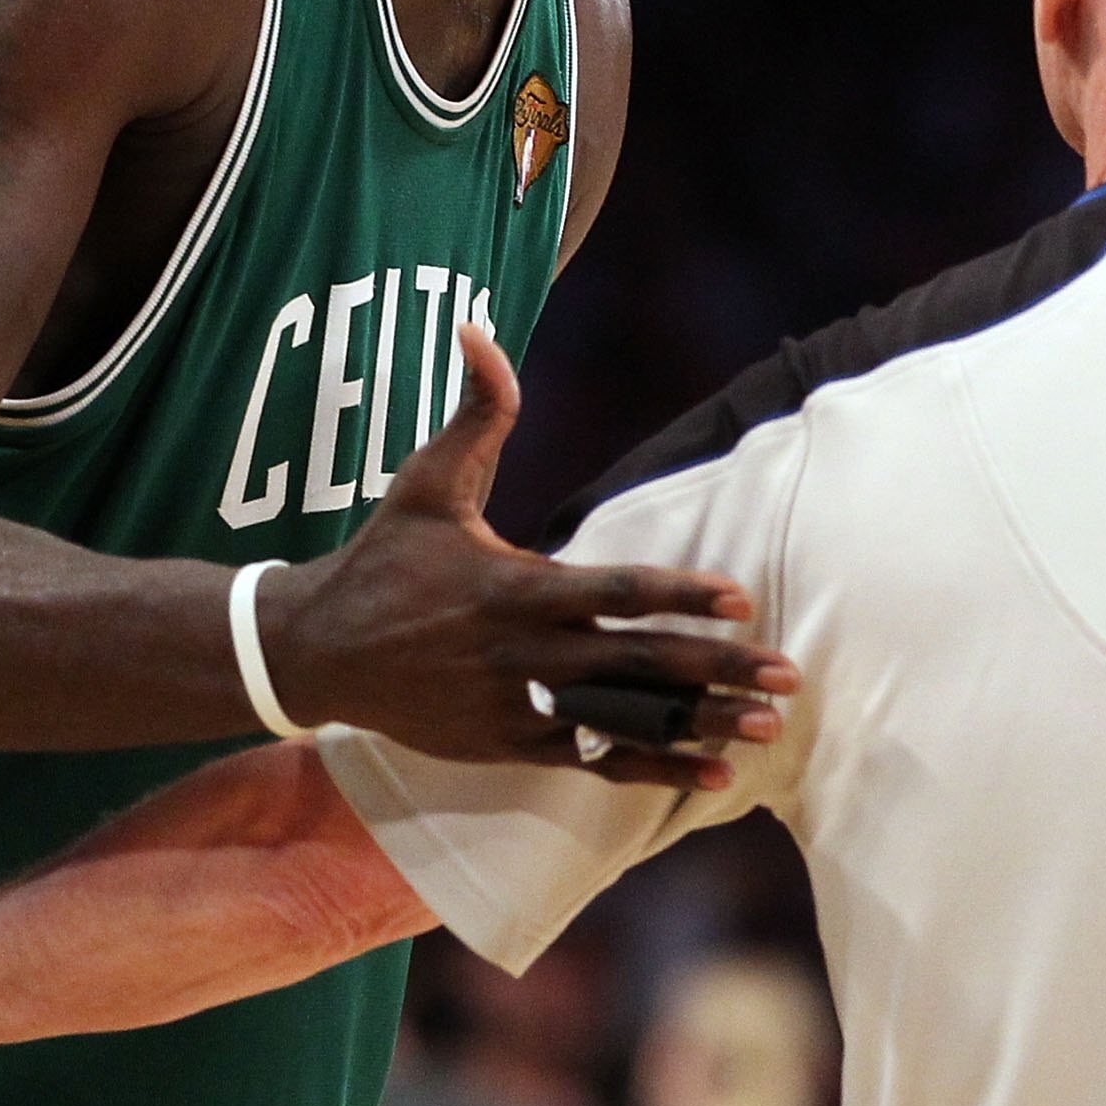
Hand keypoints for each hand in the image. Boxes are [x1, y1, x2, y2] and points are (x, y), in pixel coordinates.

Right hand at [258, 326, 797, 791]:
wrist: (316, 652)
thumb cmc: (382, 558)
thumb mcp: (427, 481)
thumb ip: (475, 411)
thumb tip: (480, 328)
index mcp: (514, 587)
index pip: (613, 591)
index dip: (677, 594)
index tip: (741, 598)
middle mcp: (523, 653)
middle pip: (637, 664)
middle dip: (717, 669)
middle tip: (789, 673)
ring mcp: (517, 706)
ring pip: (623, 722)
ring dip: (699, 728)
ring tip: (767, 728)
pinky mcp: (506, 746)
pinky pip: (590, 762)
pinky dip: (650, 770)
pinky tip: (712, 777)